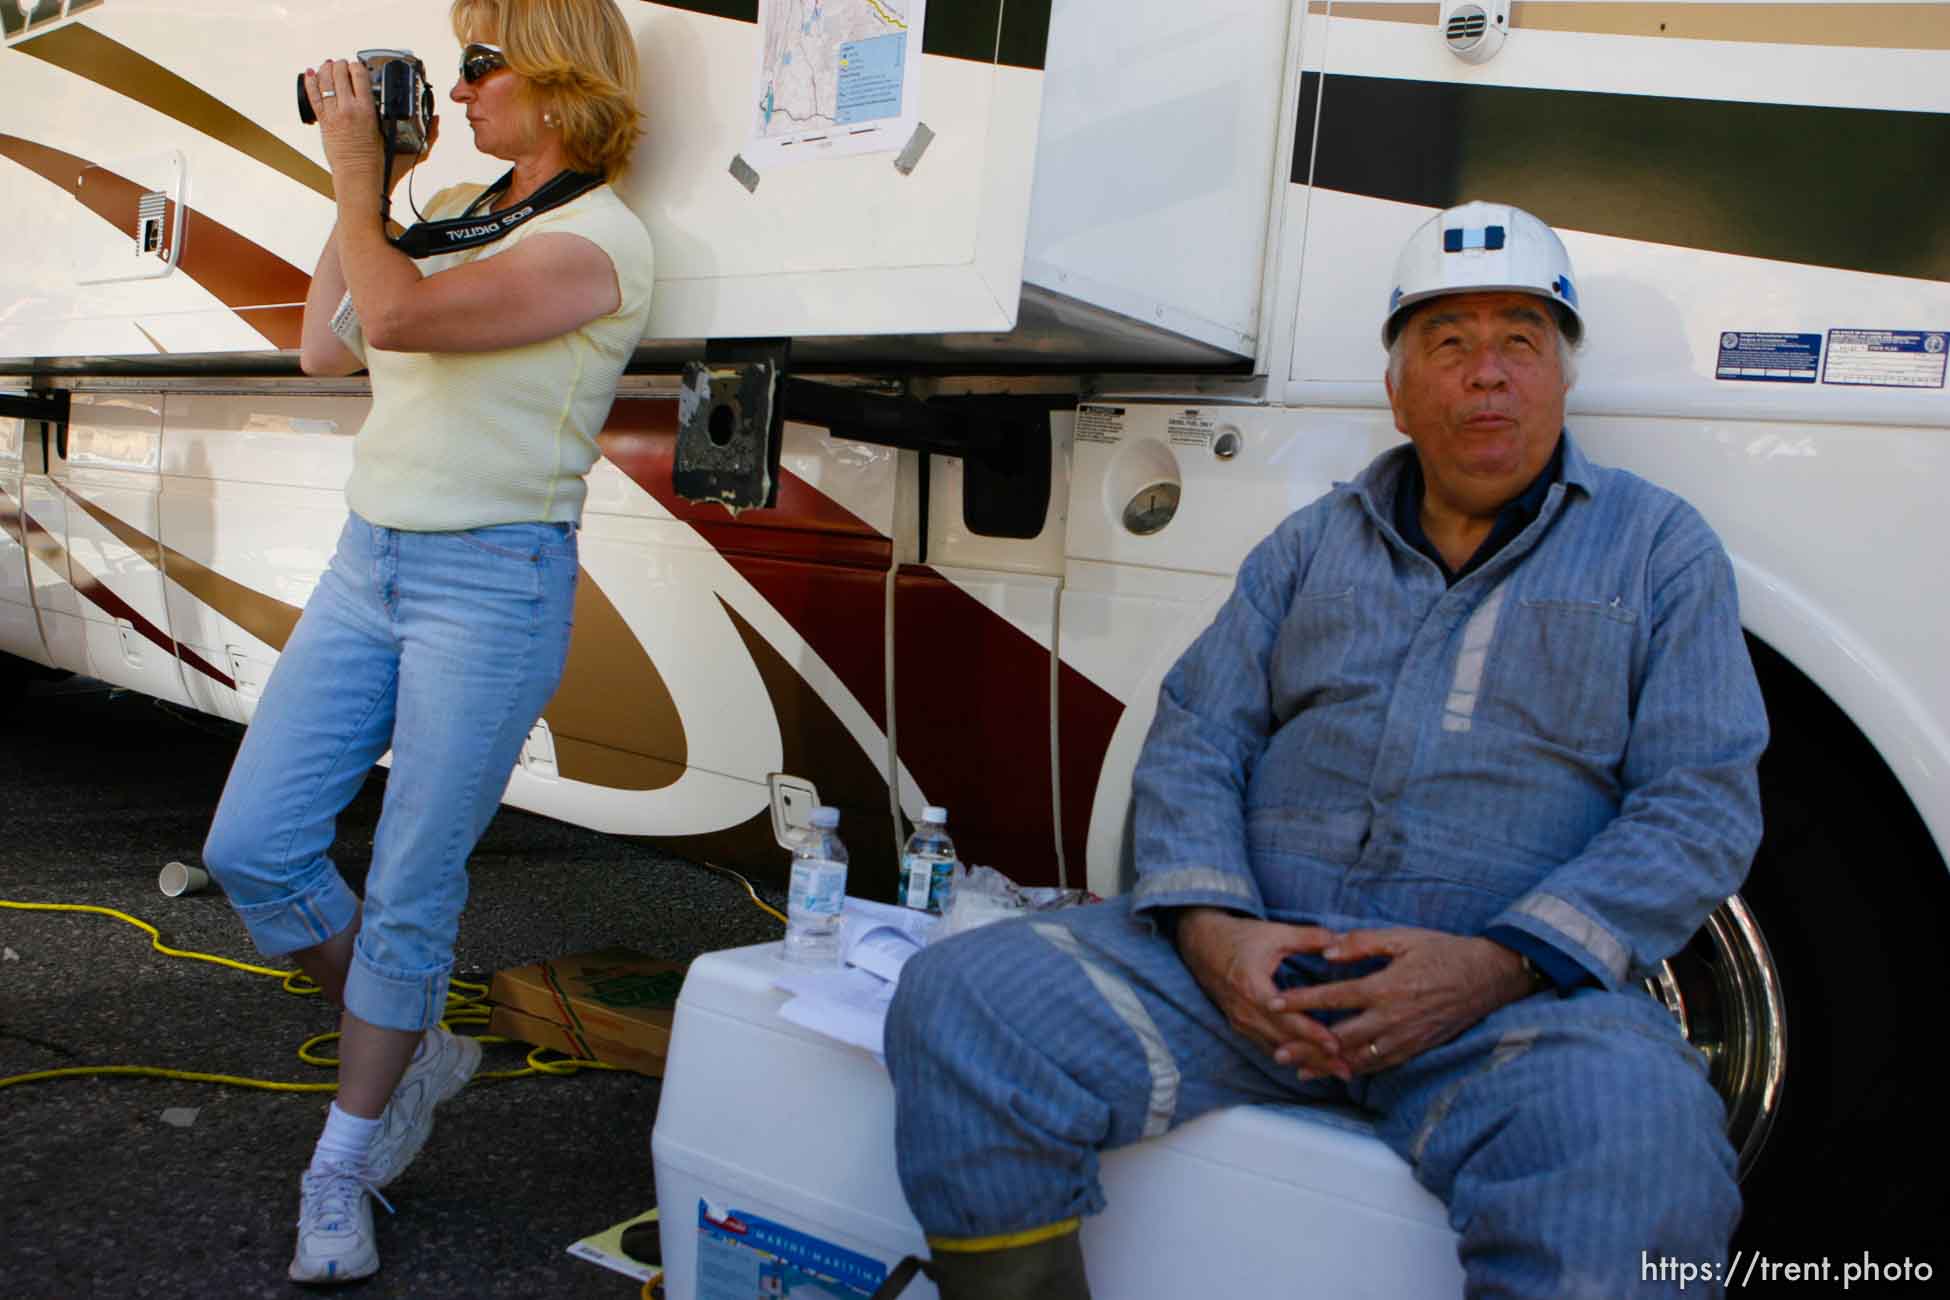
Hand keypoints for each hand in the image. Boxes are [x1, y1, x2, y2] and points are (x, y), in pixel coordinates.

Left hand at [303, 60, 435, 196]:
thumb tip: (436, 120)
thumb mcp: (407, 147)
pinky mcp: (324, 122)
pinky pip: (313, 96)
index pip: (359, 75)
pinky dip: (311, 82)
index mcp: (368, 111)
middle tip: (345, 65)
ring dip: (327, 69)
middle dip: (342, 65)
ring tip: (330, 66)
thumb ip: (426, 133)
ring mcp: (334, 114)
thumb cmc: (381, 166)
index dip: (358, 65)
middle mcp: (349, 109)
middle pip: (340, 72)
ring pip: (325, 80)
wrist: (359, 179)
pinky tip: (312, 73)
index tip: (360, 66)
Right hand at [1173, 908, 1352, 1081]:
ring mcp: (1240, 1022)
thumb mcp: (1275, 933)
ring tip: (1335, 1072)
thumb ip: (1310, 937)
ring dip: (1306, 1062)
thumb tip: (1343, 940)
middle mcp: (1245, 1011)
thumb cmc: (1240, 937)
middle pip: (1284, 1042)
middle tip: (1347, 1071)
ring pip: (1277, 1050)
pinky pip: (1267, 1047)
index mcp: (1253, 988)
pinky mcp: (1240, 1026)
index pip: (1286, 1018)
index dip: (1312, 1034)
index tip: (1336, 1046)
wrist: (1201, 944)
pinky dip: (1290, 1056)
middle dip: (1316, 1058)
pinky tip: (1310, 1064)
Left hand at [1272, 928, 1532, 1074]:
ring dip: (1325, 1066)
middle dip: (1305, 1046)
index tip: (1273, 1004)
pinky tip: (1337, 1074)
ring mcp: (1404, 1037)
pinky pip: (1380, 1065)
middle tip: (1276, 1051)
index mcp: (1385, 987)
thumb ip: (1361, 944)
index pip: (1333, 997)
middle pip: (1339, 1038)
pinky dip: (1355, 1071)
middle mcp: (1392, 1018)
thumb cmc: (1443, 951)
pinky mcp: (1415, 1048)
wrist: (1487, 976)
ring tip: (1297, 1070)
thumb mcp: (1402, 937)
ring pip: (1357, 1058)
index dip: (1301, 1001)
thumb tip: (1326, 952)